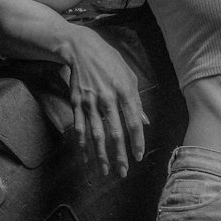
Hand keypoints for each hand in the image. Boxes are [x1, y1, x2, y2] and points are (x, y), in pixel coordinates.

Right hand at [51, 27, 148, 177]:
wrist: (82, 49)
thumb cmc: (110, 61)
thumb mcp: (130, 76)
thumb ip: (137, 102)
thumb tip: (144, 123)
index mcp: (124, 91)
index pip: (133, 123)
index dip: (137, 142)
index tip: (139, 156)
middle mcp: (107, 98)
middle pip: (115, 133)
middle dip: (120, 155)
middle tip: (123, 172)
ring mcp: (90, 102)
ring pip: (96, 135)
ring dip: (101, 155)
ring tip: (105, 172)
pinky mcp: (76, 103)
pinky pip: (80, 128)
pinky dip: (83, 145)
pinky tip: (86, 158)